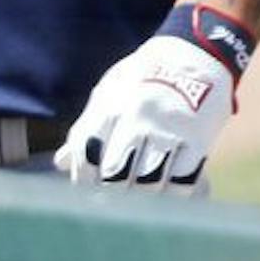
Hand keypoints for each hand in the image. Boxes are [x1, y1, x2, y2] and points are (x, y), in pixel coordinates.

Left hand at [54, 34, 234, 195]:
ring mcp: (170, 128)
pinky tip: (169, 197)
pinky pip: (184, 180)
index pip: (87, 150)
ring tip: (140, 206)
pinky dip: (175, 195)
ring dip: (144, 199)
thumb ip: (86, 128)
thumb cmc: (143, 77)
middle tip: (113, 207)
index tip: (85, 193)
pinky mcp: (199, 138)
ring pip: (151, 182)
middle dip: (112, 195)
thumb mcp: (110, 92)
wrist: (196, 53)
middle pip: (116, 173)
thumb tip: (60, 163)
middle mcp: (138, 116)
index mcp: (111, 103)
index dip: (83, 178)